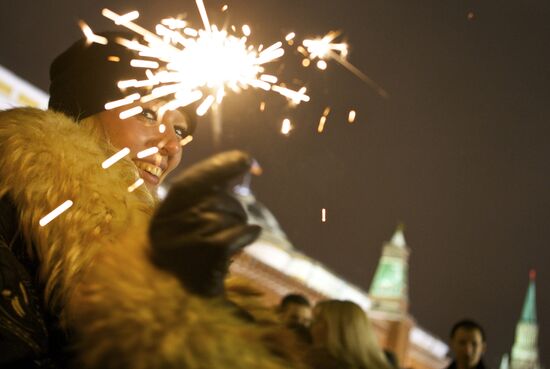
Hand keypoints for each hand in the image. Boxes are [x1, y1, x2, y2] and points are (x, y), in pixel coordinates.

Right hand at [149, 151, 260, 296]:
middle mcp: (168, 226)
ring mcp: (187, 240)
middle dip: (234, 208)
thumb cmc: (193, 264)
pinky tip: (244, 243)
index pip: (192, 181)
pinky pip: (240, 231)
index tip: (247, 158)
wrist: (186, 309)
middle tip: (231, 226)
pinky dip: (248, 235)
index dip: (220, 166)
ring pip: (231, 215)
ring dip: (238, 227)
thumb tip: (245, 165)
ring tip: (227, 246)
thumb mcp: (190, 228)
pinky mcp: (207, 254)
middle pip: (217, 199)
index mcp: (161, 216)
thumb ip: (209, 196)